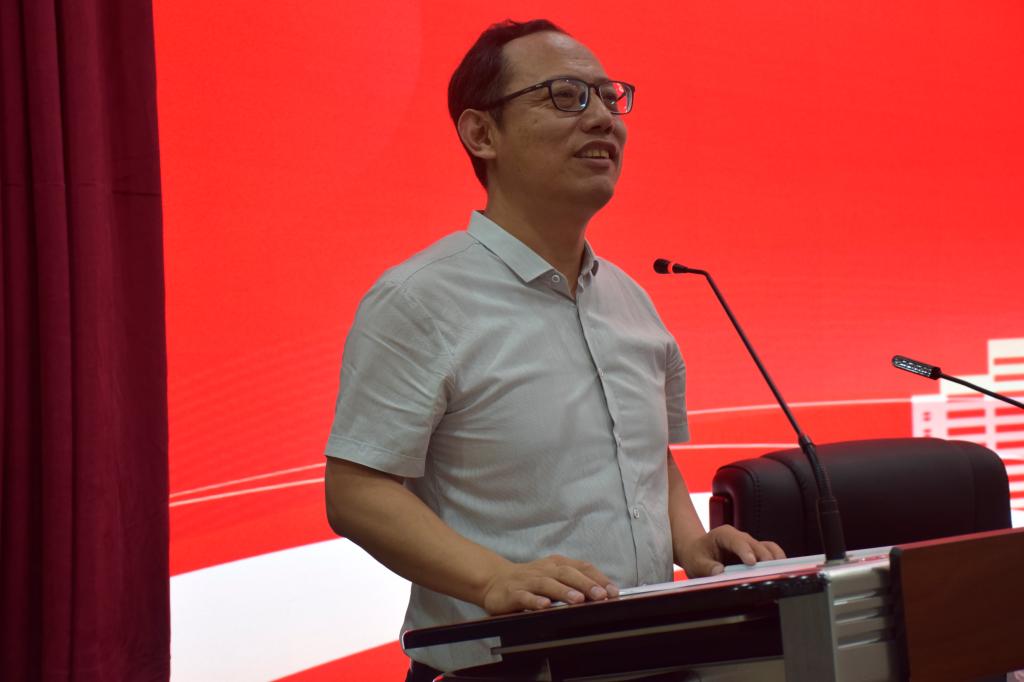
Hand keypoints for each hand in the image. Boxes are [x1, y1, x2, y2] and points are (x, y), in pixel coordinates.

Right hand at [480, 554, 619, 614]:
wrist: (494, 581)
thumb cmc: (530, 580)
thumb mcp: (553, 576)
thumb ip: (574, 582)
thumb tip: (603, 594)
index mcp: (557, 564)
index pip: (581, 567)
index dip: (598, 578)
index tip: (613, 591)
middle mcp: (544, 570)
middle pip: (567, 574)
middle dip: (585, 584)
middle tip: (600, 595)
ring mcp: (528, 581)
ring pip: (547, 584)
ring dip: (563, 591)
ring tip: (577, 599)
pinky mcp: (513, 593)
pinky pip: (525, 597)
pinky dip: (535, 600)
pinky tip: (544, 606)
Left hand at [678, 525, 784, 577]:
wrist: (699, 552)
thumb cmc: (697, 555)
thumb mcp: (695, 562)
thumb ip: (705, 567)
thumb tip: (719, 571)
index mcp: (724, 534)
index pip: (737, 540)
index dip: (745, 551)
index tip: (751, 563)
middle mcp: (740, 537)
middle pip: (756, 545)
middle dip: (763, 559)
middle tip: (768, 574)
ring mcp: (750, 544)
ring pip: (769, 548)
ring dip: (775, 560)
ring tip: (778, 575)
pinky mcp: (757, 553)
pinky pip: (772, 554)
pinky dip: (777, 563)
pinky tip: (779, 574)